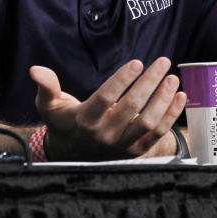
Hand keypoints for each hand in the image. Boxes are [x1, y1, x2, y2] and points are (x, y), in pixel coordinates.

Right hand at [30, 57, 186, 160]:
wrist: (72, 155)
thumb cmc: (64, 122)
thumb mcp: (50, 105)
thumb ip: (46, 86)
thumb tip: (35, 69)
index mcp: (84, 120)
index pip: (105, 98)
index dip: (121, 80)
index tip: (137, 62)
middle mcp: (104, 135)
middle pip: (131, 107)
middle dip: (149, 82)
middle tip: (163, 61)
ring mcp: (121, 145)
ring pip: (147, 122)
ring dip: (163, 99)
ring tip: (173, 78)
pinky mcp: (135, 151)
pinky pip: (157, 134)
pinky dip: (171, 116)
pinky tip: (180, 96)